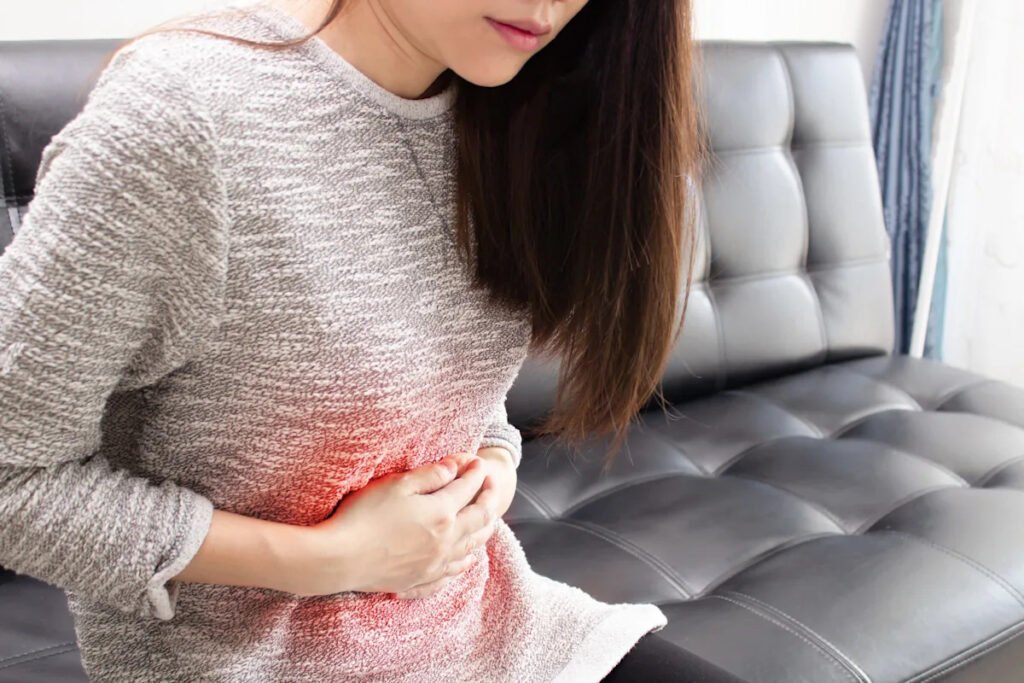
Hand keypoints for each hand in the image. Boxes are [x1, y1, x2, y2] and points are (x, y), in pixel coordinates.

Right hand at [292, 451, 500, 598]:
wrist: (339, 559)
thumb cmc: (363, 516)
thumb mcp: (397, 485)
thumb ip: (430, 475)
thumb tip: (455, 467)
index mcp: (441, 513)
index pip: (468, 488)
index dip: (475, 473)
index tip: (478, 462)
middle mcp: (446, 541)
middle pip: (479, 519)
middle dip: (489, 498)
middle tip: (492, 486)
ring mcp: (435, 564)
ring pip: (472, 548)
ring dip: (484, 531)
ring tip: (489, 520)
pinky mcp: (421, 581)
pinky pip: (453, 574)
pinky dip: (465, 563)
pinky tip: (466, 560)